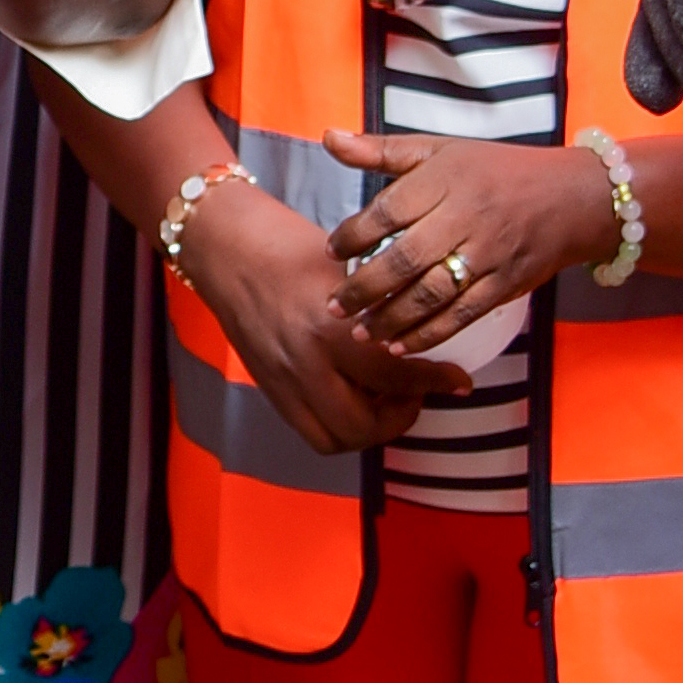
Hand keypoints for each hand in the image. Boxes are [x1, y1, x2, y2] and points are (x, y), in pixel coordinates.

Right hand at [180, 176, 454, 454]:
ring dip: (366, 430)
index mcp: (328, 330)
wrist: (222, 245)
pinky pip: (308, 428)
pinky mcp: (266, 386)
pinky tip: (350, 393)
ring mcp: (280, 382)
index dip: (435, 383)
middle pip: (361, 427)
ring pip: (332, 440)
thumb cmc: (286, 243)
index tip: (460, 382)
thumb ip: (381, 304)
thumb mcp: (346, 266)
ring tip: (381, 397)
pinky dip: (337, 424)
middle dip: (398, 418)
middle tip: (413, 391)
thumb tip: (423, 326)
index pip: (394, 376)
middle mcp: (302, 365)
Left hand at [321, 135, 625, 358]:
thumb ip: (381, 151)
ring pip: (432, 294)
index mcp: (444, 180)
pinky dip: (429, 334)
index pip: (388, 211)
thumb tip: (329, 138)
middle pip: (405, 259)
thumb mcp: (439, 150)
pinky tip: (399, 345)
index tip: (331, 250)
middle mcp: (465, 218)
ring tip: (360, 332)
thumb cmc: (496, 170)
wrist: (573, 197)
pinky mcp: (506, 285)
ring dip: (391, 318)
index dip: (354, 234)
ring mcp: (488, 255)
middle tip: (334, 307)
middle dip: (364, 288)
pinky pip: (462, 315)